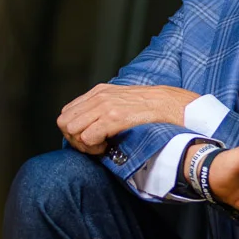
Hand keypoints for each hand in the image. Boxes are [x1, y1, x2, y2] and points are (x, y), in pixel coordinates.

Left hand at [57, 84, 199, 154]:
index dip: (74, 130)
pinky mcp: (114, 117)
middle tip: (93, 146)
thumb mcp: (124, 99)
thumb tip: (91, 125)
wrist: (173, 104)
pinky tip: (108, 147)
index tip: (90, 139)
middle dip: (74, 139)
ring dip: (83, 144)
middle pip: (65, 122)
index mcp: (99, 91)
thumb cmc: (153, 106)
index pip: (67, 113)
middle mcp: (99, 97)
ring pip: (72, 131)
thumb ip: (106, 107)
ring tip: (101, 146)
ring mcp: (105, 106)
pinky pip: (87, 137)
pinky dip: (93, 147)